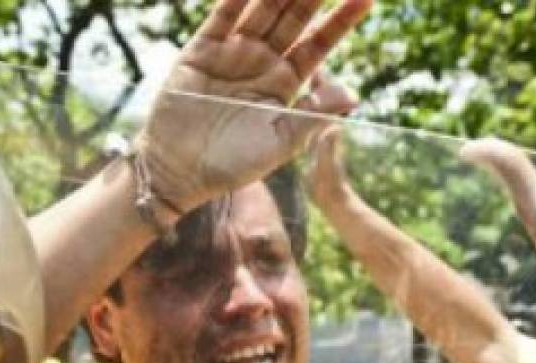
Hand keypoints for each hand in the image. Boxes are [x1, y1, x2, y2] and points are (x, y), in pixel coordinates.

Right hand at [140, 0, 368, 215]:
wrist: (179, 173)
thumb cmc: (232, 165)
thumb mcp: (280, 144)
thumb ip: (314, 115)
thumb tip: (355, 94)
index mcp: (285, 83)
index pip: (318, 44)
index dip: (341, 20)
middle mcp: (261, 61)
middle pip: (293, 18)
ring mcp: (231, 53)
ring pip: (262, 9)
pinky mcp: (201, 51)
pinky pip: (222, 16)